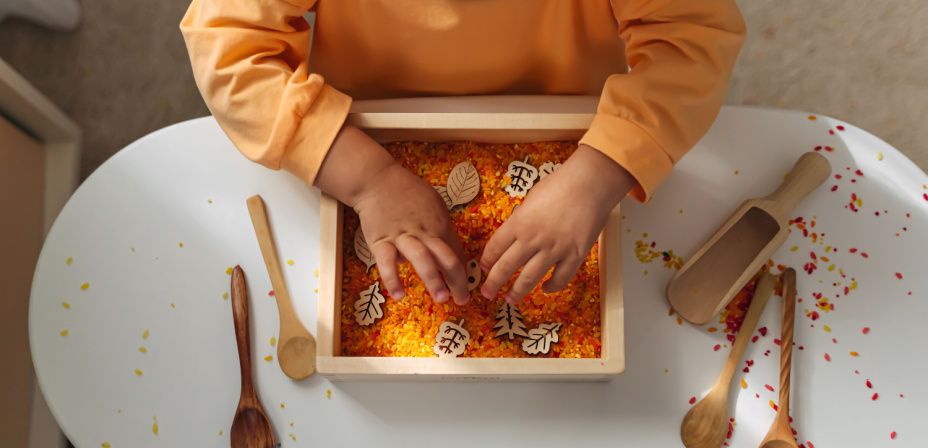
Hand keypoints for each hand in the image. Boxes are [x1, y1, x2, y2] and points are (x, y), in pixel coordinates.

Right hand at [315, 124, 469, 304]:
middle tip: (462, 299)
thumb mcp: (434, 204)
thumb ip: (442, 228)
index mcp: (438, 224)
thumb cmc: (408, 193)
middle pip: (446, 256)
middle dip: (457, 280)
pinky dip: (393, 278)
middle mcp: (424, 231)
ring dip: (433, 278)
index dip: (463, 271)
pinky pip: (387, 262)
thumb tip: (451, 251)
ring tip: (441, 298)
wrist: (377, 180)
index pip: (456, 251)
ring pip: (422, 258)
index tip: (465, 289)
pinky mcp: (380, 240)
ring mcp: (402, 236)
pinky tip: (398, 295)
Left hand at [480, 144, 635, 303]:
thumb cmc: (560, 184)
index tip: (483, 268)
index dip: (487, 261)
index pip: (495, 247)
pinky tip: (545, 289)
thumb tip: (515, 234)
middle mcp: (533, 239)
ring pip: (530, 278)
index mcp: (519, 222)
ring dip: (518, 291)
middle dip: (494, 283)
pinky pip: (560, 278)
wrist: (591, 183)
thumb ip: (521, 219)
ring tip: (510, 299)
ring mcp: (554, 249)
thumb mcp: (531, 198)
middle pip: (507, 267)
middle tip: (487, 292)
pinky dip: (551, 287)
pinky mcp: (575, 255)